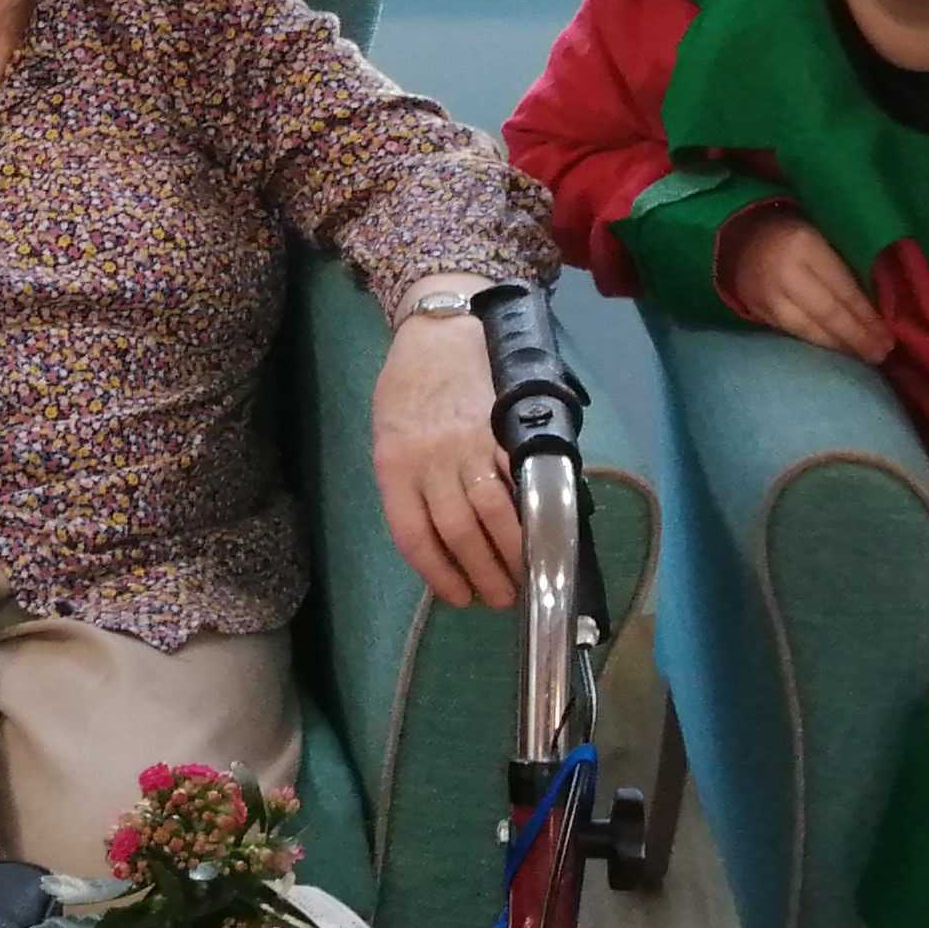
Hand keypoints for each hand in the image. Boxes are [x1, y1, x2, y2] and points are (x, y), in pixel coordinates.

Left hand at [372, 296, 522, 608]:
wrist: (440, 330)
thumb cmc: (407, 388)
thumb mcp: (388, 437)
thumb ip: (407, 484)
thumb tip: (441, 539)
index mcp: (393, 465)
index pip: (414, 536)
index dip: (439, 574)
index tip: (460, 597)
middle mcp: (430, 459)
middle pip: (458, 531)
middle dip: (483, 572)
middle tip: (502, 598)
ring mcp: (470, 443)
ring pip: (494, 512)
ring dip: (512, 553)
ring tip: (525, 577)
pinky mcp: (504, 428)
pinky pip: (519, 479)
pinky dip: (531, 511)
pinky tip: (540, 532)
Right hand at [722, 206, 895, 362]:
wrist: (740, 235)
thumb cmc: (794, 232)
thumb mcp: (822, 234)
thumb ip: (844, 264)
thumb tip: (876, 304)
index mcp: (804, 245)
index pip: (842, 288)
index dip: (866, 316)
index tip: (888, 335)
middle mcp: (783, 273)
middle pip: (826, 314)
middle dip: (856, 338)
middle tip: (881, 354)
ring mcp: (765, 296)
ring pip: (807, 330)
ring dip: (838, 347)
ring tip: (864, 357)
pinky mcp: (756, 311)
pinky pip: (792, 333)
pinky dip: (817, 343)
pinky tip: (836, 350)